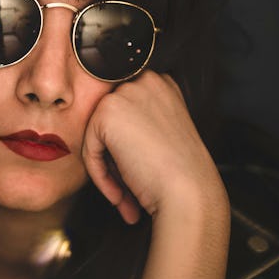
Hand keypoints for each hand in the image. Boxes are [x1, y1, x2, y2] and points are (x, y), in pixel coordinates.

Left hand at [81, 70, 226, 223]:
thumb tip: (106, 136)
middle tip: (129, 191)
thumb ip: (137, 125)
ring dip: (108, 171)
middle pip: (111, 124)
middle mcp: (145, 81)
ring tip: (125, 197)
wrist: (189, 194)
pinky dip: (100, 176)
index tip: (138, 175)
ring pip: (98, 137)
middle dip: (116, 160)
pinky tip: (120, 195)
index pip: (126, 115)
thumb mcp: (162, 136)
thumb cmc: (180, 175)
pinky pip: (89, 148)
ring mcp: (126, 93)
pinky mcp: (107, 111)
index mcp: (162, 85)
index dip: (129, 150)